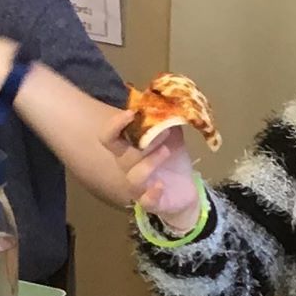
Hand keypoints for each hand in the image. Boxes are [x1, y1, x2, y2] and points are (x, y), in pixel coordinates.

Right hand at [105, 116, 201, 233]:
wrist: (187, 189)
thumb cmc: (173, 159)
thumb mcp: (171, 133)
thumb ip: (166, 117)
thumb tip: (166, 94)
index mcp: (129, 149)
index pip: (108, 138)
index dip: (114, 126)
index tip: (131, 113)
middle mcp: (129, 168)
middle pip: (122, 156)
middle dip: (142, 143)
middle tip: (164, 133)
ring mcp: (139, 187)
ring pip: (134, 177)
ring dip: (149, 163)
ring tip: (166, 151)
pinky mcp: (152, 202)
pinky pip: (145, 201)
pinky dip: (152, 194)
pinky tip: (161, 185)